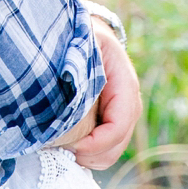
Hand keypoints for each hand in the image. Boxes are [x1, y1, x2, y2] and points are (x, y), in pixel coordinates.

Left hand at [70, 19, 139, 170]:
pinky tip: (66, 144)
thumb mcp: (82, 44)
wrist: (90, 32)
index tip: (69, 144)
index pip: (118, 126)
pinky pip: (103, 148)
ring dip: (87, 156)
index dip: (95, 143)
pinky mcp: (110, 121)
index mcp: (125, 84)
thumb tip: (66, 95)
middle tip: (58, 148)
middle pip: (116, 146)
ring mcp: (122, 114)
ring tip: (60, 146)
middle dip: (88, 154)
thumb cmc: (84, 36)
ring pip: (110, 152)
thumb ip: (78, 66)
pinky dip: (86, 153)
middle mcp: (128, 103)